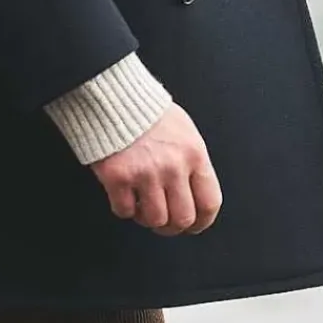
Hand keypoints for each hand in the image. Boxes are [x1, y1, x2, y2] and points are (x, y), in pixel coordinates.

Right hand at [91, 106, 222, 235]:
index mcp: (194, 155)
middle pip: (182, 218)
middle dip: (173, 227)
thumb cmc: (148, 112)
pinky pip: (124, 211)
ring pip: (154, 219)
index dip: (202, 222)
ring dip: (147, 217)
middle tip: (163, 222)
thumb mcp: (184, 131)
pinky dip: (123, 208)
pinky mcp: (118, 177)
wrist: (113, 95)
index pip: (209, 202)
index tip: (193, 226)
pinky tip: (123, 194)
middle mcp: (173, 167)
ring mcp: (145, 173)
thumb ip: (191, 163)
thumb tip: (194, 196)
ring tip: (141, 204)